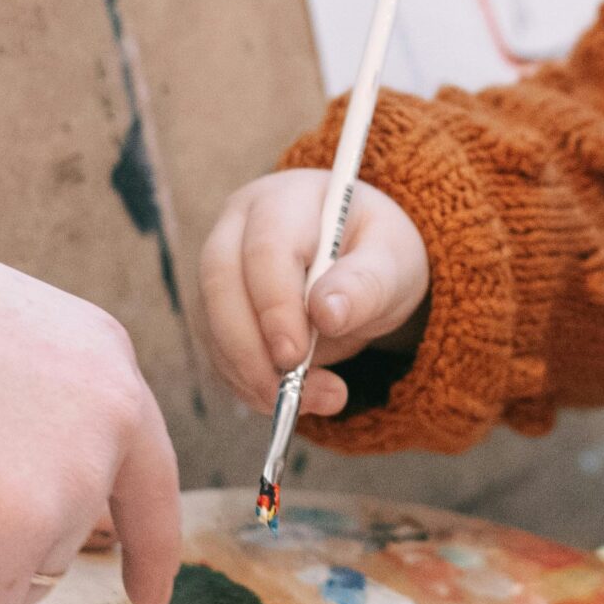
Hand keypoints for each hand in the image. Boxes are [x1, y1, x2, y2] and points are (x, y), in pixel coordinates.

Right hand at [200, 170, 429, 416]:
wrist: (366, 268)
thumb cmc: (379, 255)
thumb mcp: (392, 264)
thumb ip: (365, 284)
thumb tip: (327, 314)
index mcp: (287, 200)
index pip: (266, 248)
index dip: (275, 305)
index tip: (295, 356)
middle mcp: (240, 226)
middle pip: (221, 283)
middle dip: (250, 346)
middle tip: (289, 391)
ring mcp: (221, 267)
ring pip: (211, 322)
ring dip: (249, 372)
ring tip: (302, 404)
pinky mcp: (216, 309)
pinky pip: (217, 350)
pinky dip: (246, 382)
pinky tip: (285, 399)